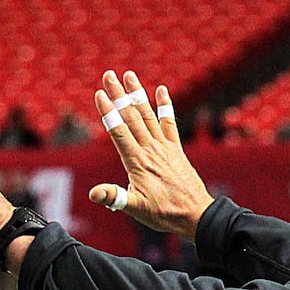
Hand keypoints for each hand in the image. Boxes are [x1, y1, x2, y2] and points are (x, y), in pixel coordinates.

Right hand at [88, 70, 214, 240]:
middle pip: (131, 117)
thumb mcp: (135, 208)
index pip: (119, 132)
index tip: (99, 94)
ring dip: (138, 94)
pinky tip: (162, 90)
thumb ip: (114, 198)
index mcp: (137, 162)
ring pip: (148, 115)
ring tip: (129, 75)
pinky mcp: (176, 149)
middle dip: (119, 95)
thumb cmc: (164, 213)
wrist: (195, 214)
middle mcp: (151, 150)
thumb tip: (93, 193)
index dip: (108, 112)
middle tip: (108, 74)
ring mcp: (165, 147)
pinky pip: (170, 123)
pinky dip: (165, 106)